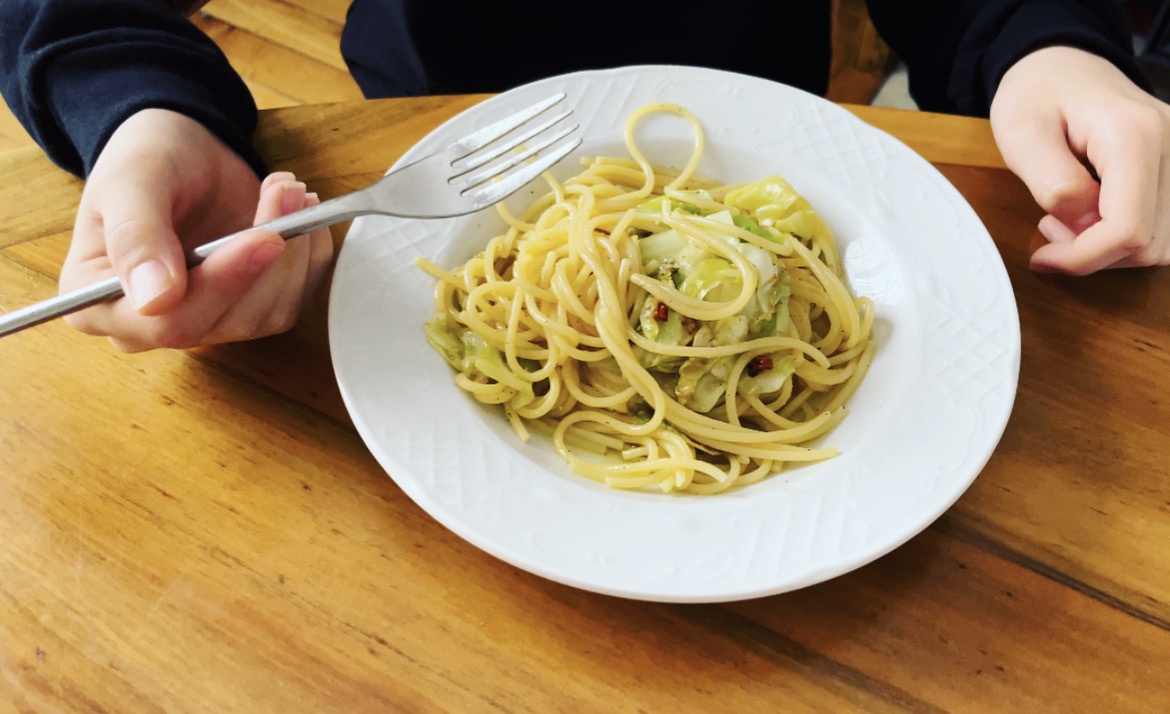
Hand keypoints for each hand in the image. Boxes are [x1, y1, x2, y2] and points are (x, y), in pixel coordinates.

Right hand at [60, 108, 333, 350]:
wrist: (184, 148)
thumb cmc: (145, 159)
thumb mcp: (130, 181)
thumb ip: (135, 237)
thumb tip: (155, 301)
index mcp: (99, 305)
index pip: (167, 322)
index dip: (221, 284)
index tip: (263, 237)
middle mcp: (151, 326)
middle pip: (226, 322)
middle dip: (267, 259)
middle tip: (284, 193)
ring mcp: (206, 319)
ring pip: (269, 315)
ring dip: (293, 251)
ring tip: (288, 190)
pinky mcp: (249, 306)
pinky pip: (294, 301)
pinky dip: (308, 256)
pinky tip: (300, 212)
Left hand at [990, 45, 1169, 273]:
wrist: (1061, 66)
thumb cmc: (1037, 93)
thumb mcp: (1021, 132)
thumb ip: (1050, 180)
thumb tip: (1078, 219)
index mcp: (1133, 135)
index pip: (1128, 228)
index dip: (1083, 257)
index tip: (1043, 256)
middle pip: (1151, 243)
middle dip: (1094, 254)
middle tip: (1051, 230)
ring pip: (1163, 242)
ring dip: (1112, 249)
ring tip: (1070, 221)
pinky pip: (1164, 226)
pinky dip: (1128, 237)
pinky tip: (1094, 218)